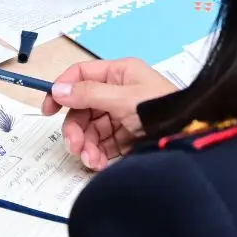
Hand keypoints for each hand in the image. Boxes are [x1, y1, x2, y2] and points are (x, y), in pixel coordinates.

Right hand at [40, 57, 176, 169]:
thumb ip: (89, 94)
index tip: (48, 109)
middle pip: (82, 107)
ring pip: (89, 129)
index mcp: (119, 73)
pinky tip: (97, 163)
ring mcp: (121, 115)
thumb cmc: (161, 109)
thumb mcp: (123, 99)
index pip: (81, 75)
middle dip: (75, 128)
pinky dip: (96, 154)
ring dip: (85, 145)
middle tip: (74, 146)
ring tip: (90, 160)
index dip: (62, 89)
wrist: (189, 136)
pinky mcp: (125, 137)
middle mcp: (118, 92)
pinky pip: (101, 144)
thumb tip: (58, 89)